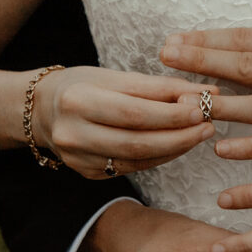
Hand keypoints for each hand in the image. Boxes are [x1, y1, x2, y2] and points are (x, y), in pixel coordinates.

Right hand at [33, 66, 216, 178]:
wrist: (43, 111)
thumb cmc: (84, 85)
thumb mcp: (114, 77)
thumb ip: (158, 87)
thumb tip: (205, 92)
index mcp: (77, 100)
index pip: (134, 111)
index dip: (171, 114)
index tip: (203, 107)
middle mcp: (73, 133)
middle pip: (137, 141)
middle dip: (179, 135)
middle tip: (208, 125)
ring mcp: (78, 159)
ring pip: (137, 159)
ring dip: (175, 148)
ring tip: (200, 134)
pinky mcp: (87, 173)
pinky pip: (132, 167)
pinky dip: (160, 157)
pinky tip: (179, 145)